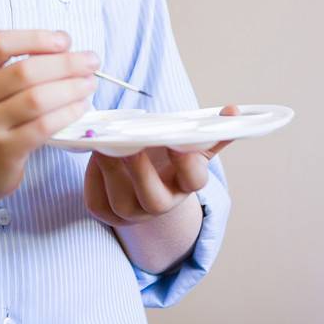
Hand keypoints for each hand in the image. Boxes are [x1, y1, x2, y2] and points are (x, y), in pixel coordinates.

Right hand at [0, 30, 99, 206]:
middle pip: (25, 71)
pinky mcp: (4, 151)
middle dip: (65, 63)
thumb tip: (64, 44)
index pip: (0, 44)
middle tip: (91, 61)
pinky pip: (43, 127)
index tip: (64, 40)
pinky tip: (80, 107)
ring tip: (89, 84)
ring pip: (37, 99)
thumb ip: (15, 66)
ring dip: (70, 88)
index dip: (36, 38)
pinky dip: (67, 114)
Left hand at [83, 104, 238, 226]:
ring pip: (122, 202)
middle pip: (155, 200)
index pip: (194, 181)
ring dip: (112, 172)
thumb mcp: (182, 141)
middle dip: (143, 173)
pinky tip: (91, 155)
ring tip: (103, 145)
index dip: (188, 164)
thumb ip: (206, 129)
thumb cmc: (161, 152)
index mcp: (183, 184)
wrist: (135, 176)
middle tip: (130, 144)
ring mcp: (131, 212)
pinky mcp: (105, 211)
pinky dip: (92, 180)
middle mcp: (160, 203)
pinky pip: (97, 202)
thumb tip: (232, 111)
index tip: (177, 141)